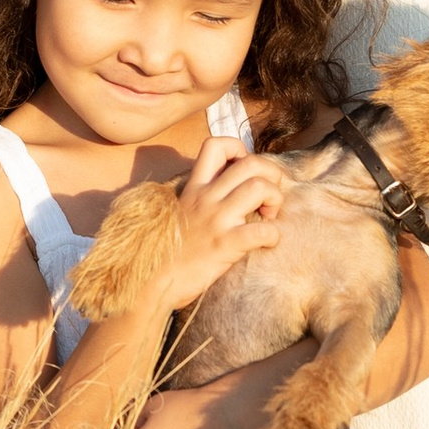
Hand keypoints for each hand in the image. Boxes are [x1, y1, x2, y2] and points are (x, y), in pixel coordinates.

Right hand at [159, 137, 285, 311]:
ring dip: (275, 199)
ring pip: (260, 188)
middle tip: (270, 195)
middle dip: (272, 175)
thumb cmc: (168, 252)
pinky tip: (268, 242)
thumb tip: (225, 191)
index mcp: (194, 187)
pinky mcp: (224, 245)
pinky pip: (263, 231)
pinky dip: (274, 235)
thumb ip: (200, 198)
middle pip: (250, 163)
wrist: (152, 283)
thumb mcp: (180, 212)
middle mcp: (205, 197)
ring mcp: (216, 220)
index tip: (243, 169)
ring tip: (270, 216)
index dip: (239, 149)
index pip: (216, 144)